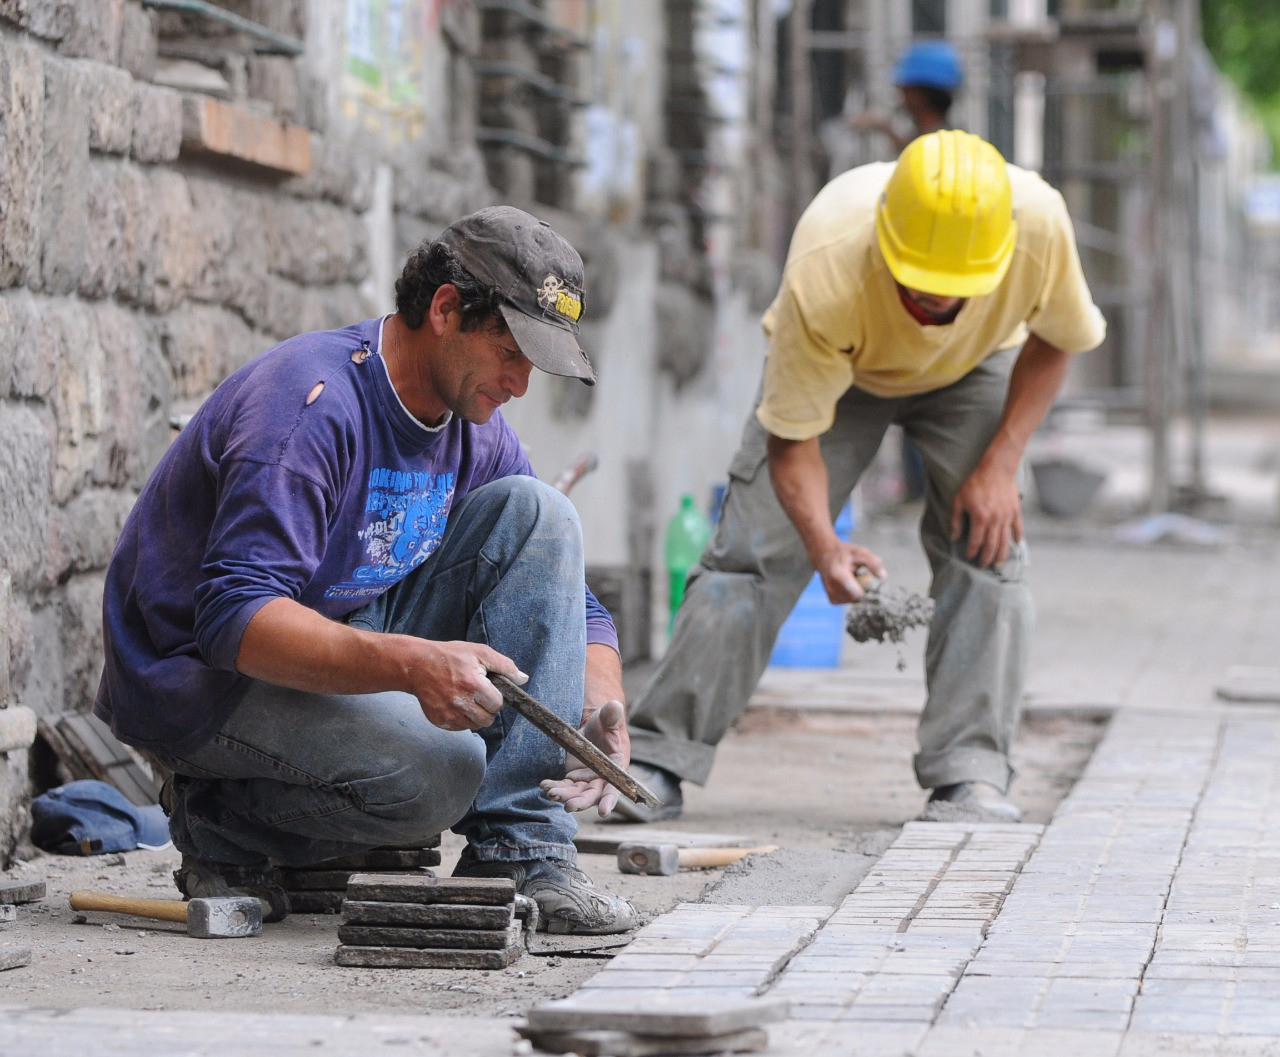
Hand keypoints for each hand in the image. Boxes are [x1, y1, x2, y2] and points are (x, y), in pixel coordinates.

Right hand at [403, 640, 526, 731]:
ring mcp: (449, 714)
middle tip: (478, 694)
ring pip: (475, 725)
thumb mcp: (479, 652)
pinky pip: (460, 727)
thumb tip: (523, 679)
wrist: (416, 665)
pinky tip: (456, 703)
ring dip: (476, 715)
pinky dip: (462, 719)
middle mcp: (461, 702)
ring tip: (467, 698)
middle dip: (487, 708)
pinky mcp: (440, 721)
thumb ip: (504, 666)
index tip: (487, 688)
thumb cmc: (450, 656)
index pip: (498, 704)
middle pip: (488, 719)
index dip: (495, 696)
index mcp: (473, 685)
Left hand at [540, 699, 629, 817]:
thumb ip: (612, 716)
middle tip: (568, 806)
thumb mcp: (608, 717)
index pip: (615, 787)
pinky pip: (564, 786)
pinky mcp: (573, 777)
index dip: (610, 800)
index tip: (604, 812)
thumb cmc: (606, 722)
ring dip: (564, 796)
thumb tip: (615, 706)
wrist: (594, 724)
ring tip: (550, 793)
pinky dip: (555, 787)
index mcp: (617, 768)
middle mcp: (603, 778)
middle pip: (593, 795)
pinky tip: (545, 786)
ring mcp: (587, 779)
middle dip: (581, 802)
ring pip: (576, 793)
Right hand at [812, 541, 887, 603]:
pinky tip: (847, 584)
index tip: (866, 576)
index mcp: (838, 577)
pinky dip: (851, 594)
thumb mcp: (860, 552)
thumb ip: (873, 562)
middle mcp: (832, 588)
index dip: (866, 587)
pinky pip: (848, 601)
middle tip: (859, 574)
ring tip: (852, 578)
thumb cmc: (844, 553)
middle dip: (862, 589)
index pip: (858, 595)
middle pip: (857, 599)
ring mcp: (831, 595)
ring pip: (853, 601)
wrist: (823, 554)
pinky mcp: (832, 600)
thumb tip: (882, 576)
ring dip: (856, 592)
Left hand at [950, 462, 1022, 567]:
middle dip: (987, 558)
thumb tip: (954, 537)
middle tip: (983, 566)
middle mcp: (995, 520)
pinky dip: (1017, 538)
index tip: (969, 558)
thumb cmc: (974, 483)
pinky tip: (1016, 546)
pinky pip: (1018, 528)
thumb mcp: (959, 500)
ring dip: (1001, 555)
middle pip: (992, 545)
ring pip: (1005, 541)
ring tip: (998, 565)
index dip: (972, 552)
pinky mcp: (1016, 511)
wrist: (996, 469)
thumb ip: (956, 520)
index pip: (976, 541)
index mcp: (980, 517)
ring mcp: (1007, 516)